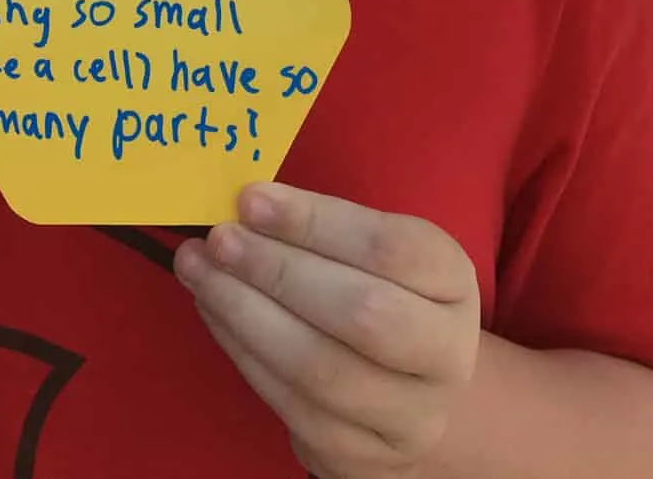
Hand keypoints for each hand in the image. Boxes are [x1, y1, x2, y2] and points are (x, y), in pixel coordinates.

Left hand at [174, 184, 479, 477]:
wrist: (410, 389)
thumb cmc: (381, 291)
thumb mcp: (375, 250)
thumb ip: (324, 227)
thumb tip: (245, 207)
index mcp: (453, 283)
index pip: (391, 248)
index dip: (316, 222)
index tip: (251, 199)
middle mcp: (446, 356)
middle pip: (361, 314)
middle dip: (277, 271)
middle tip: (219, 239)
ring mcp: (408, 417)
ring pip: (320, 368)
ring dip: (245, 313)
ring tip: (200, 270)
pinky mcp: (360, 457)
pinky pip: (291, 404)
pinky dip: (242, 351)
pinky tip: (214, 311)